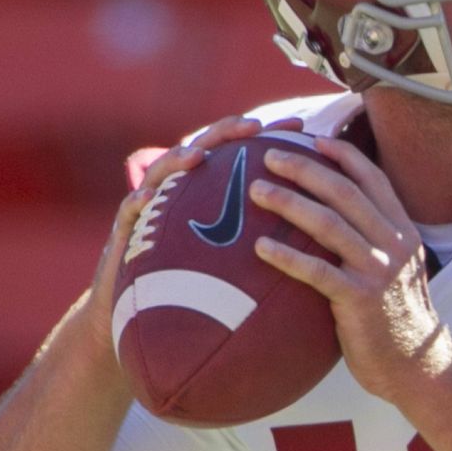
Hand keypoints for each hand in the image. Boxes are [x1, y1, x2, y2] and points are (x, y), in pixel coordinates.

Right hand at [84, 115, 304, 361]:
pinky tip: (146, 199)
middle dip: (227, 133)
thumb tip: (327, 244)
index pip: (240, 158)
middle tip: (256, 126)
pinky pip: (128, 215)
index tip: (302, 130)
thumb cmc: (196, 296)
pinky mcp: (124, 234)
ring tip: (198, 155)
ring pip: (161, 173)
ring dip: (177, 159)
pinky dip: (135, 204)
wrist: (141, 323)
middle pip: (202, 151)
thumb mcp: (239, 268)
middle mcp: (180, 194)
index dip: (269, 140)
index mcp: (210, 197)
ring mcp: (150, 211)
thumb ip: (269, 245)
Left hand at [247, 135, 451, 405]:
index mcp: (403, 231)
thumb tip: (336, 216)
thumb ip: (375, 241)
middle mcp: (394, 244)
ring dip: (289, 203)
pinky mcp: (359, 301)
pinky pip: (317, 272)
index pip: (373, 180)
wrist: (417, 366)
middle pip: (345, 193)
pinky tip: (261, 247)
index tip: (313, 139)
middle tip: (269, 156)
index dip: (343, 156)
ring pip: (329, 224)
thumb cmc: (396, 318)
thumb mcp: (397, 270)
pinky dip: (287, 257)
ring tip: (256, 191)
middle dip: (305, 169)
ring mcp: (377, 272)